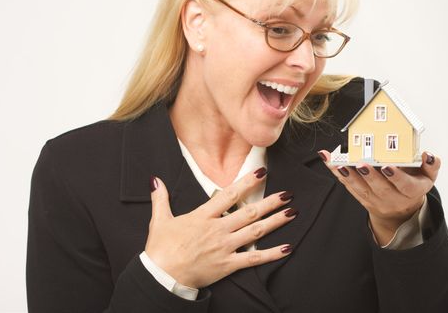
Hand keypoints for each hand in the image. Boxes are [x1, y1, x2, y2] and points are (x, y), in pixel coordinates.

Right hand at [144, 168, 295, 288]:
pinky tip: (286, 248)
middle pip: (249, 212)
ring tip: (292, 212)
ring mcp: (224, 247)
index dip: (247, 182)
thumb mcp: (160, 220)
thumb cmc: (161, 248)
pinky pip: (253, 258)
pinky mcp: (228, 264)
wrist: (162, 276)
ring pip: (255, 232)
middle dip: (270, 202)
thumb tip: (155, 180)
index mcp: (203, 216)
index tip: (262, 172)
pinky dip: (271, 254)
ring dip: (275, 222)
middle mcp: (217, 229)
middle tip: (287, 194)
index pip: (229, 194)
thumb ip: (161, 198)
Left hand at [320, 151, 440, 245]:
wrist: (402, 210)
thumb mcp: (428, 177)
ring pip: (361, 190)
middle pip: (381, 189)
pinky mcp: (363, 200)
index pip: (405, 185)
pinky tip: (330, 162)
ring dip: (349, 177)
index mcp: (412, 192)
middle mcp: (393, 200)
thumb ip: (431, 165)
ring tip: (340, 164)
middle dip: (369, 176)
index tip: (387, 166)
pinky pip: (349, 187)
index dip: (396, 177)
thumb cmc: (414, 185)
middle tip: (360, 164)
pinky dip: (338, 175)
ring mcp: (376, 202)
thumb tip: (429, 155)